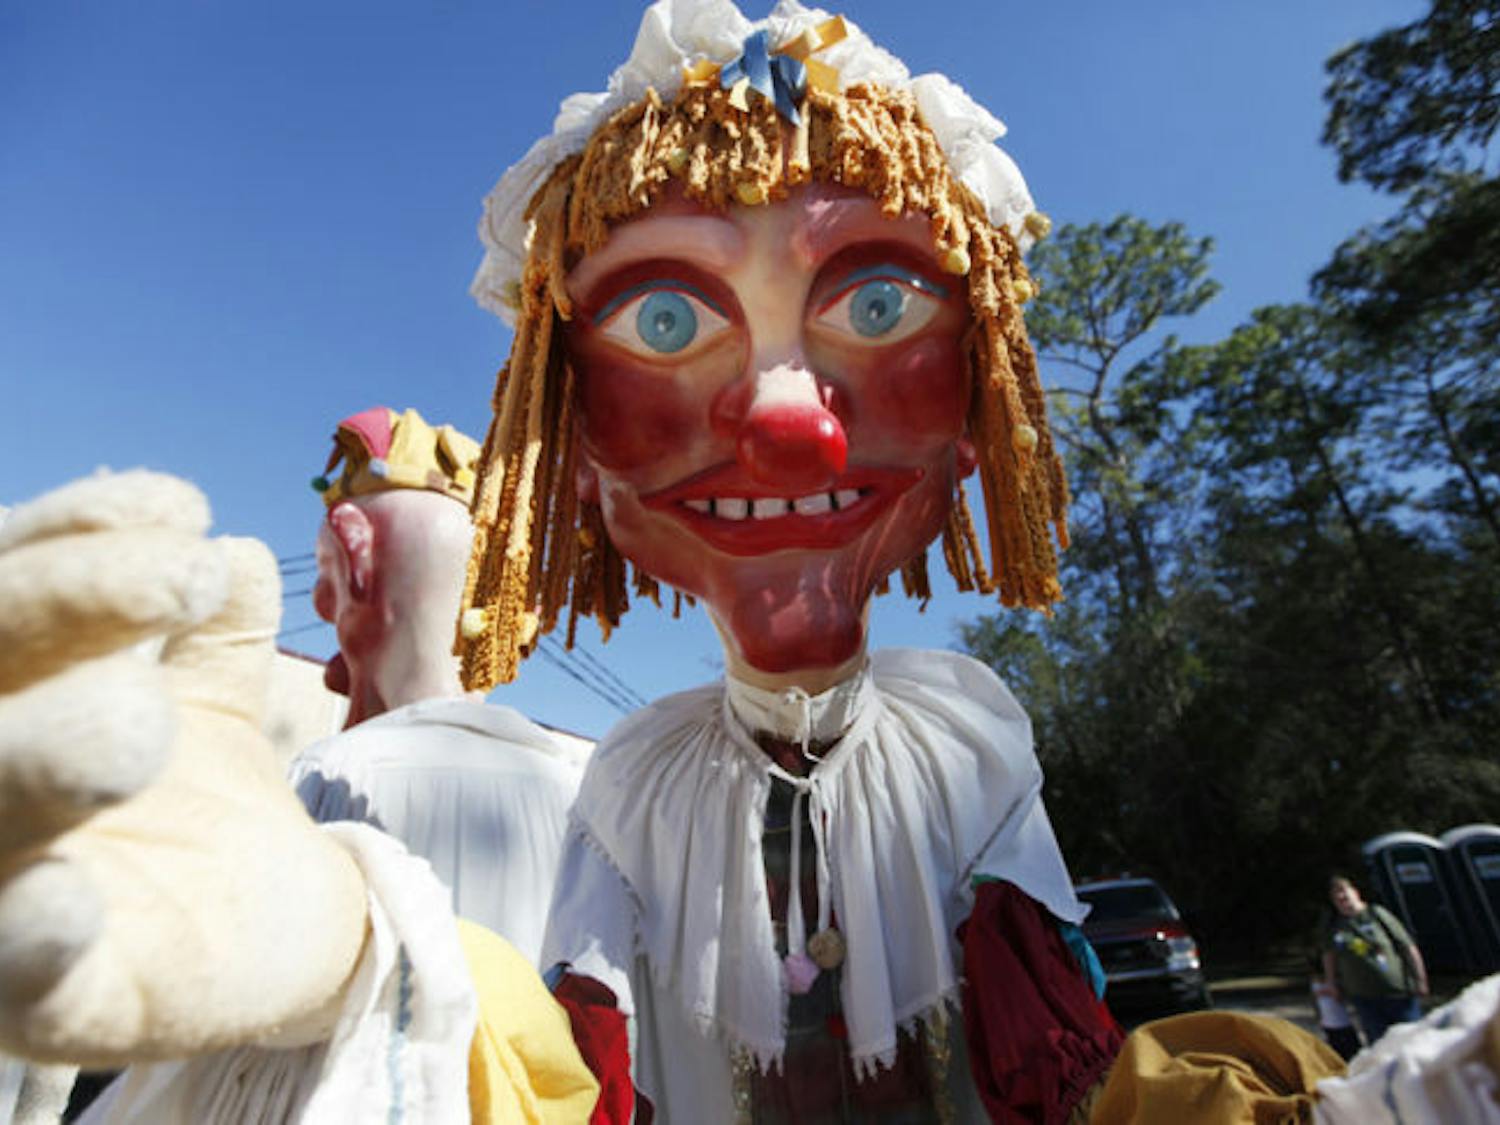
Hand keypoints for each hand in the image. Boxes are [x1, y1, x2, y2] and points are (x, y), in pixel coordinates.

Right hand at [0, 472, 367, 1065]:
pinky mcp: (46, 1003)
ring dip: (36, 755)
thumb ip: (208, 636)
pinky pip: (12, 971)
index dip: (65, 541)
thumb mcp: (211, 701)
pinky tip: (67, 900)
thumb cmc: (209, 803)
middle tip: (181, 580)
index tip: (179, 510)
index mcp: (8, 700)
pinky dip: (26, 931)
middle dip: (57, 607)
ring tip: (139, 719)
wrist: (279, 931)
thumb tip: (231, 554)